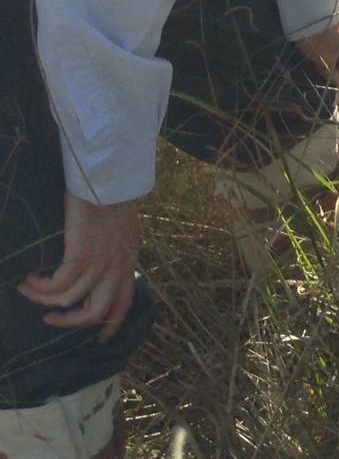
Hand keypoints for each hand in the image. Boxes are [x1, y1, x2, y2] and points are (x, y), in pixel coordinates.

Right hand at [19, 194, 141, 340]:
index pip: (124, 304)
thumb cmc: (110, 199)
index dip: (110, 327)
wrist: (107, 180)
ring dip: (42, 299)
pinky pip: (56, 285)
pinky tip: (31, 277)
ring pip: (68, 301)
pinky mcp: (82, 256)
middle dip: (69, 323)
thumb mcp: (121, 232)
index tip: (97, 341)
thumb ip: (113, 254)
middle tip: (49, 318)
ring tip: (28, 288)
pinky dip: (39, 286)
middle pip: (95, 313)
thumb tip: (97, 272)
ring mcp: (101, 263)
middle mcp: (118, 267)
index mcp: (128, 262)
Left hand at [295, 10, 338, 81]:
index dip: (336, 74)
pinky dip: (324, 36)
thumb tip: (333, 79)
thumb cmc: (320, 38)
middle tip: (318, 63)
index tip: (324, 77)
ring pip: (337, 39)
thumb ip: (330, 69)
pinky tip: (314, 38)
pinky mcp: (333, 11)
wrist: (308, 11)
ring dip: (329, 46)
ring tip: (314, 50)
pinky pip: (331, 29)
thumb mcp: (324, 58)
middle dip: (333, 58)